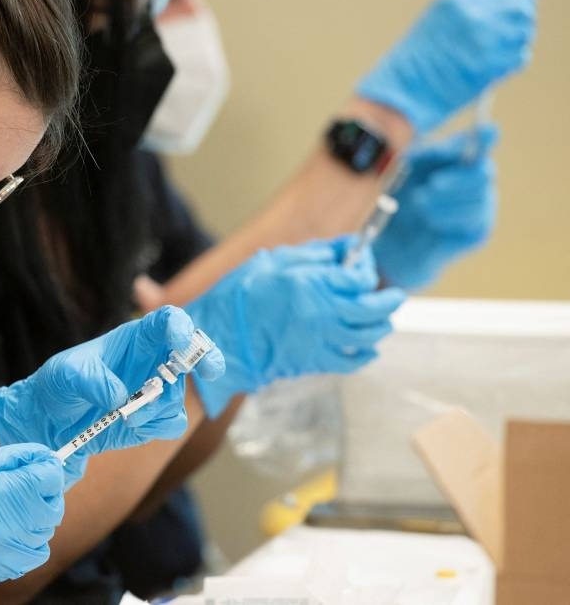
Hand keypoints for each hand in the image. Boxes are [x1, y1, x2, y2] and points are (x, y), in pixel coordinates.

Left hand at [0, 306, 224, 487]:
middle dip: (206, 358)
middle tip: (211, 369)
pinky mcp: (152, 418)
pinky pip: (171, 423)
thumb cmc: (59, 385)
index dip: (179, 327)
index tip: (181, 341)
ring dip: (158, 408)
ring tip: (125, 414)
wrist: (51, 421)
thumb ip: (92, 380)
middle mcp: (151, 361)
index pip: (166, 321)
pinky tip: (130, 426)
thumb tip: (119, 397)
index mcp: (134, 338)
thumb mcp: (66, 374)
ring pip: (178, 397)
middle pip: (192, 352)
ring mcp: (155, 390)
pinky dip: (155, 427)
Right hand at [0, 444, 63, 588]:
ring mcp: (2, 552)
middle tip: (24, 486)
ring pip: (45, 533)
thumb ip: (13, 458)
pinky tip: (6, 531)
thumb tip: (45, 456)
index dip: (47, 467)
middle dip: (44, 493)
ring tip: (10, 509)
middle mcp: (4, 525)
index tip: (41, 466)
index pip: (48, 478)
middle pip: (52, 507)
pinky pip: (33, 555)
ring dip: (35, 518)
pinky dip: (28, 541)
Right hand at [186, 239, 405, 416]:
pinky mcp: (312, 361)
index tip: (362, 261)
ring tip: (382, 320)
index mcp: (310, 283)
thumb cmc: (238, 297)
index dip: (366, 267)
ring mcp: (319, 339)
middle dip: (389, 300)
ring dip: (380, 327)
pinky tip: (367, 349)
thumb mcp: (272, 262)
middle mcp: (321, 312)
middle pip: (372, 308)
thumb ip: (312, 254)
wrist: (216, 337)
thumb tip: (343, 251)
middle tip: (394, 295)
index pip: (358, 276)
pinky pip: (350, 361)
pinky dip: (365, 355)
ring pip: (367, 336)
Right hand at [357, 0, 535, 132]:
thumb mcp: (435, 30)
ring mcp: (479, 35)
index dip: (514, 17)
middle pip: (523, 12)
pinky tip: (489, 77)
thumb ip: (467, 23)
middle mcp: (470, 11)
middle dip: (517, 31)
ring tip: (492, 65)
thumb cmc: (409, 72)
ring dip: (514, 49)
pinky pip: (518, 58)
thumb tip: (505, 31)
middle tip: (505, 50)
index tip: (509, 33)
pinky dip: (509, 68)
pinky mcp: (486, 62)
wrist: (392, 98)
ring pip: (523, 34)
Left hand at [375, 126, 497, 289]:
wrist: (393, 244)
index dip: (486, 137)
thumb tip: (449, 147)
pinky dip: (445, 217)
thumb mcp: (406, 175)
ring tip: (420, 205)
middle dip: (456, 178)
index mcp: (460, 160)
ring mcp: (483, 206)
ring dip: (443, 200)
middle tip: (430, 185)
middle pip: (484, 171)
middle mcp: (478, 181)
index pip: (483, 142)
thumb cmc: (400, 203)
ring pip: (479, 196)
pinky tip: (430, 221)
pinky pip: (471, 219)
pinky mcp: (480, 231)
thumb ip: (428, 156)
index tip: (487, 131)